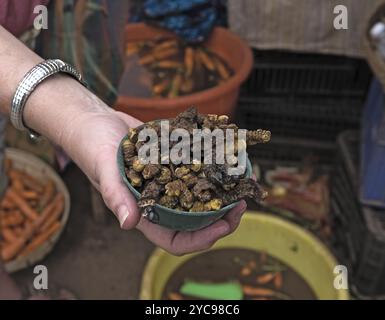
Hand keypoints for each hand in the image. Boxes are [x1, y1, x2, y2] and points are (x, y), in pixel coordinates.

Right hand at [59, 106, 246, 254]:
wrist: (96, 121)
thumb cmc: (93, 147)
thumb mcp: (103, 168)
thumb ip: (116, 195)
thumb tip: (128, 224)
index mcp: (144, 213)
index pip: (176, 240)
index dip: (201, 239)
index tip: (223, 225)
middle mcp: (161, 201)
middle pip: (197, 221)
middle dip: (222, 217)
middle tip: (242, 202)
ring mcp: (170, 182)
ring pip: (202, 197)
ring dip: (224, 193)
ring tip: (245, 181)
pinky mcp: (174, 163)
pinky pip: (198, 172)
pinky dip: (215, 169)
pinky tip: (230, 158)